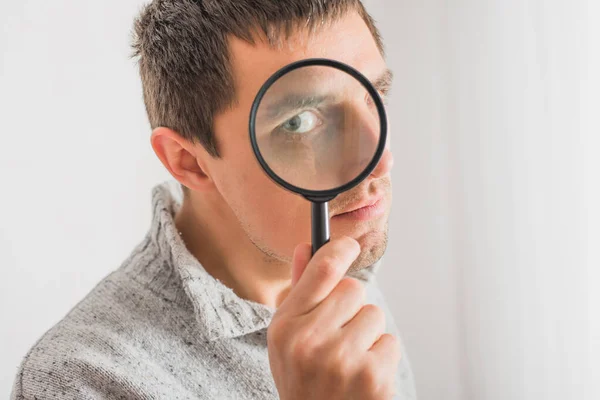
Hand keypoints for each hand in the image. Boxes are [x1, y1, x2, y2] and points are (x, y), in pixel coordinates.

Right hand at [267, 237, 400, 399]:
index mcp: (285, 327)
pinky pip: (390, 342)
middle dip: (350, 305)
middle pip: (353, 288)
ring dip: (367, 333)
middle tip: (337, 332)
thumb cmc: (302, 378)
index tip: (349, 245)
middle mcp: (311, 341)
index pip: (322, 270)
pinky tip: (361, 375)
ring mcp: (344, 360)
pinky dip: (380, 356)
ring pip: (374, 314)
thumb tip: (306, 246)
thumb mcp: (286, 337)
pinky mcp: (373, 377)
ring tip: (348, 358)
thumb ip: (299, 290)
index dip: (339, 249)